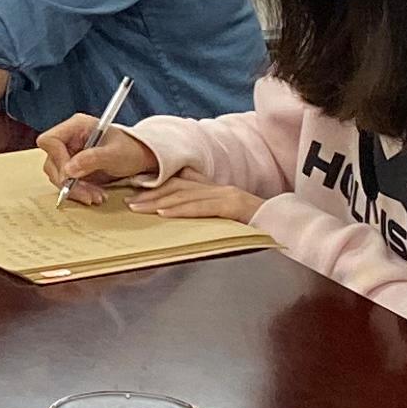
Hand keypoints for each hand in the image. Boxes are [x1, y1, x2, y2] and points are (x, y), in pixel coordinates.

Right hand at [40, 115, 156, 193]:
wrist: (140, 158)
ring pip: (58, 175)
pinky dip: (79, 192)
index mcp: (76, 126)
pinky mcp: (73, 168)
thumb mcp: (114, 154)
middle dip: (68, 181)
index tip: (70, 175)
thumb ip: (91, 159)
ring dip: (74, 190)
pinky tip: (95, 195)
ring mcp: (70, 154)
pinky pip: (67, 183)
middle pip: (52, 161)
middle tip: (87, 194)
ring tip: (96, 197)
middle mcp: (69, 139)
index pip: (50, 141)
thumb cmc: (130, 150)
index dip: (57, 159)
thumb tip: (68, 170)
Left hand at [133, 175, 263, 221]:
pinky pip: (201, 208)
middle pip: (176, 188)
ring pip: (185, 196)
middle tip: (126, 202)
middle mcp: (215, 188)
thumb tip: (175, 211)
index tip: (132, 191)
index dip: (154, 186)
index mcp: (211, 188)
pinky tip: (164, 214)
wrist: (280, 222)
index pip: (177, 184)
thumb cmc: (250, 223)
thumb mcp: (222, 213)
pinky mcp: (231, 206)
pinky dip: (181, 210)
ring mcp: (224, 196)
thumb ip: (202, 208)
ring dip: (158, 202)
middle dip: (149, 195)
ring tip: (138, 208)